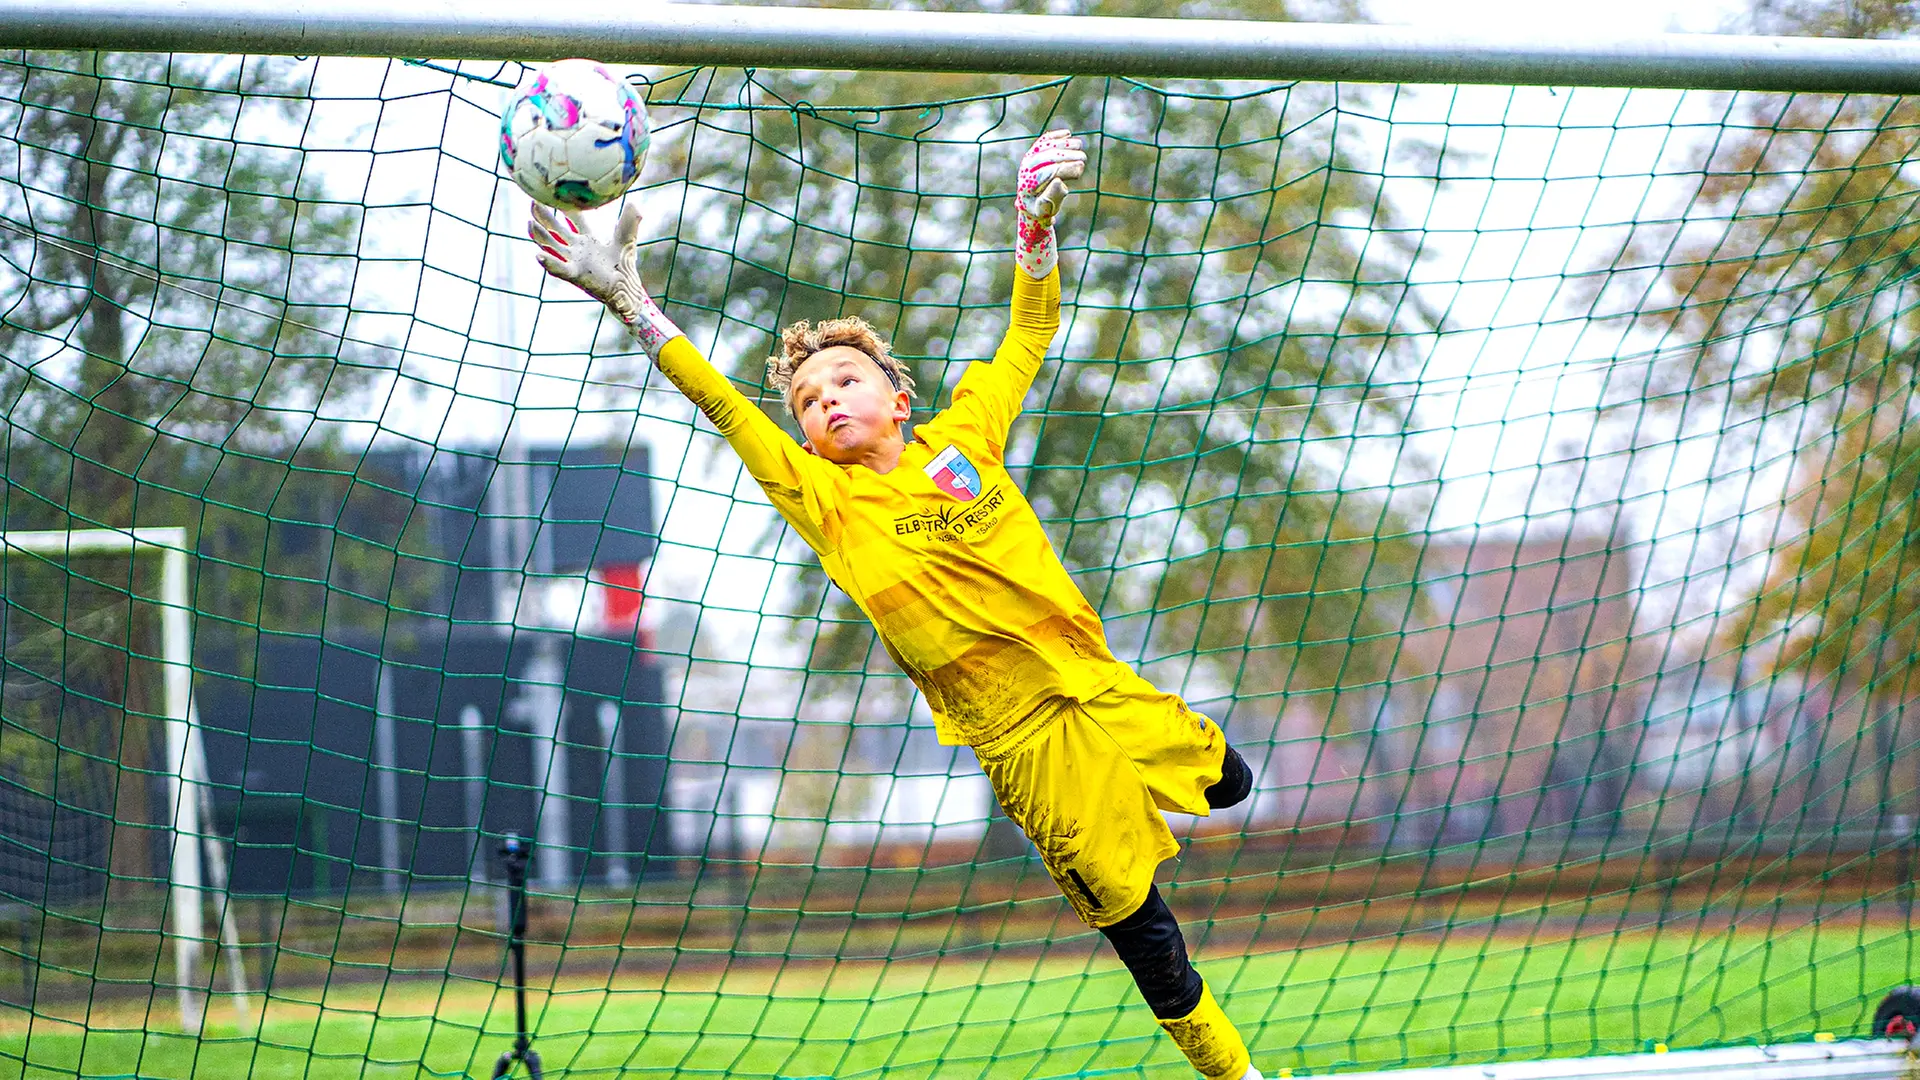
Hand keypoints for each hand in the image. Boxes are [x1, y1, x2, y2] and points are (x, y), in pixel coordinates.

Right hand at [528, 200, 682, 356]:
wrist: (626, 287)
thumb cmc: (624, 265)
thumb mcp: (626, 239)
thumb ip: (629, 222)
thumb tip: (635, 203)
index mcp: (587, 238)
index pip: (574, 218)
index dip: (565, 205)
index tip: (555, 191)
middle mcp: (577, 248)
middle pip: (555, 230)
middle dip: (544, 217)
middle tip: (533, 201)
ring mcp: (574, 261)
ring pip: (551, 247)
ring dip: (540, 236)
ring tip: (529, 223)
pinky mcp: (575, 275)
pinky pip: (559, 269)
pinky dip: (549, 263)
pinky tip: (538, 255)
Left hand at [1014, 129, 1086, 278]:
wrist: (1030, 203)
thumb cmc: (1041, 209)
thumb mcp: (1047, 209)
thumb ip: (1053, 197)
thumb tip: (1058, 181)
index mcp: (1027, 184)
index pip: (1048, 172)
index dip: (1066, 168)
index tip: (1081, 167)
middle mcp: (1025, 169)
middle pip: (1046, 157)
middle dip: (1067, 155)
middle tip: (1084, 157)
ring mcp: (1028, 159)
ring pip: (1045, 146)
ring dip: (1063, 143)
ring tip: (1079, 145)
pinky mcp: (1032, 153)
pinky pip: (1043, 141)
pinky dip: (1054, 136)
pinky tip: (1067, 133)